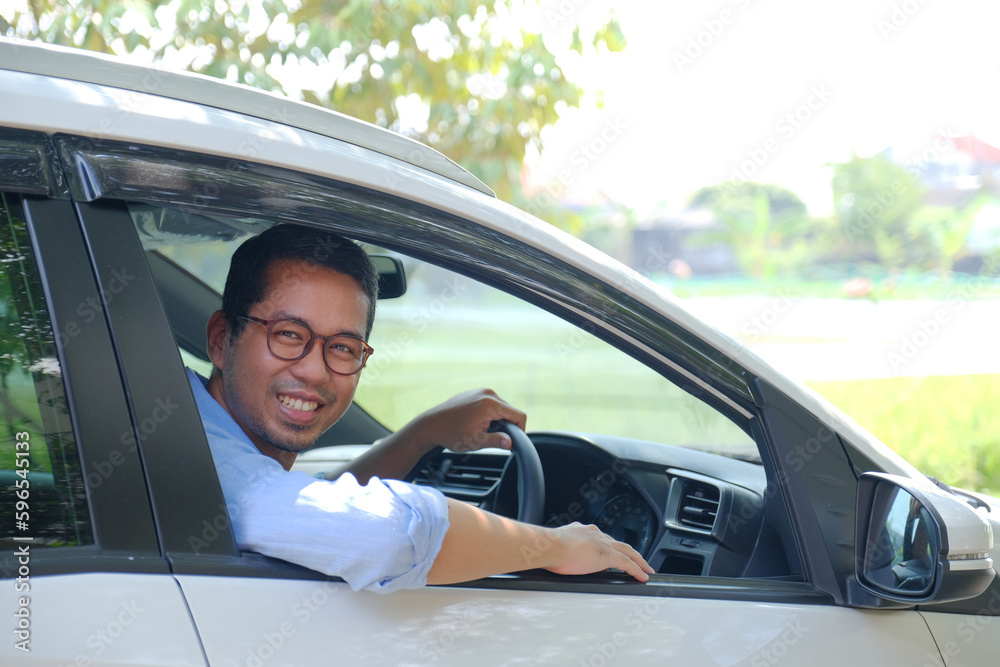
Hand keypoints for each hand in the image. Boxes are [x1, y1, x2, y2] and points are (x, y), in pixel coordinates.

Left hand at [406, 388, 526, 452]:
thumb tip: (511, 443)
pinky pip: (490, 403)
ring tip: (480, 429)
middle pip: (510, 411)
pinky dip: (488, 414)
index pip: (518, 415)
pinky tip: (475, 422)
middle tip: (490, 437)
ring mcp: (480, 391)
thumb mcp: (476, 441)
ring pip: (500, 407)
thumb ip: (496, 441)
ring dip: (496, 419)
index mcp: (490, 404)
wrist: (431, 426)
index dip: (519, 430)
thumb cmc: (451, 434)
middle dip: (505, 425)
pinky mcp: (475, 393)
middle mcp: (487, 393)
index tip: (510, 440)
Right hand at [543, 522, 653, 582]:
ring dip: (638, 560)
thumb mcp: (557, 548)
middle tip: (637, 559)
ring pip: (628, 551)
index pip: (601, 538)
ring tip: (645, 568)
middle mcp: (595, 534)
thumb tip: (560, 563)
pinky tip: (642, 576)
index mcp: (582, 531)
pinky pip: (628, 563)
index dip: (609, 546)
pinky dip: (637, 569)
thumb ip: (563, 552)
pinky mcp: (608, 556)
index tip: (612, 552)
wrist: (549, 546)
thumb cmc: (547, 548)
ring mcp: (602, 544)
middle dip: (629, 552)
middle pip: (618, 543)